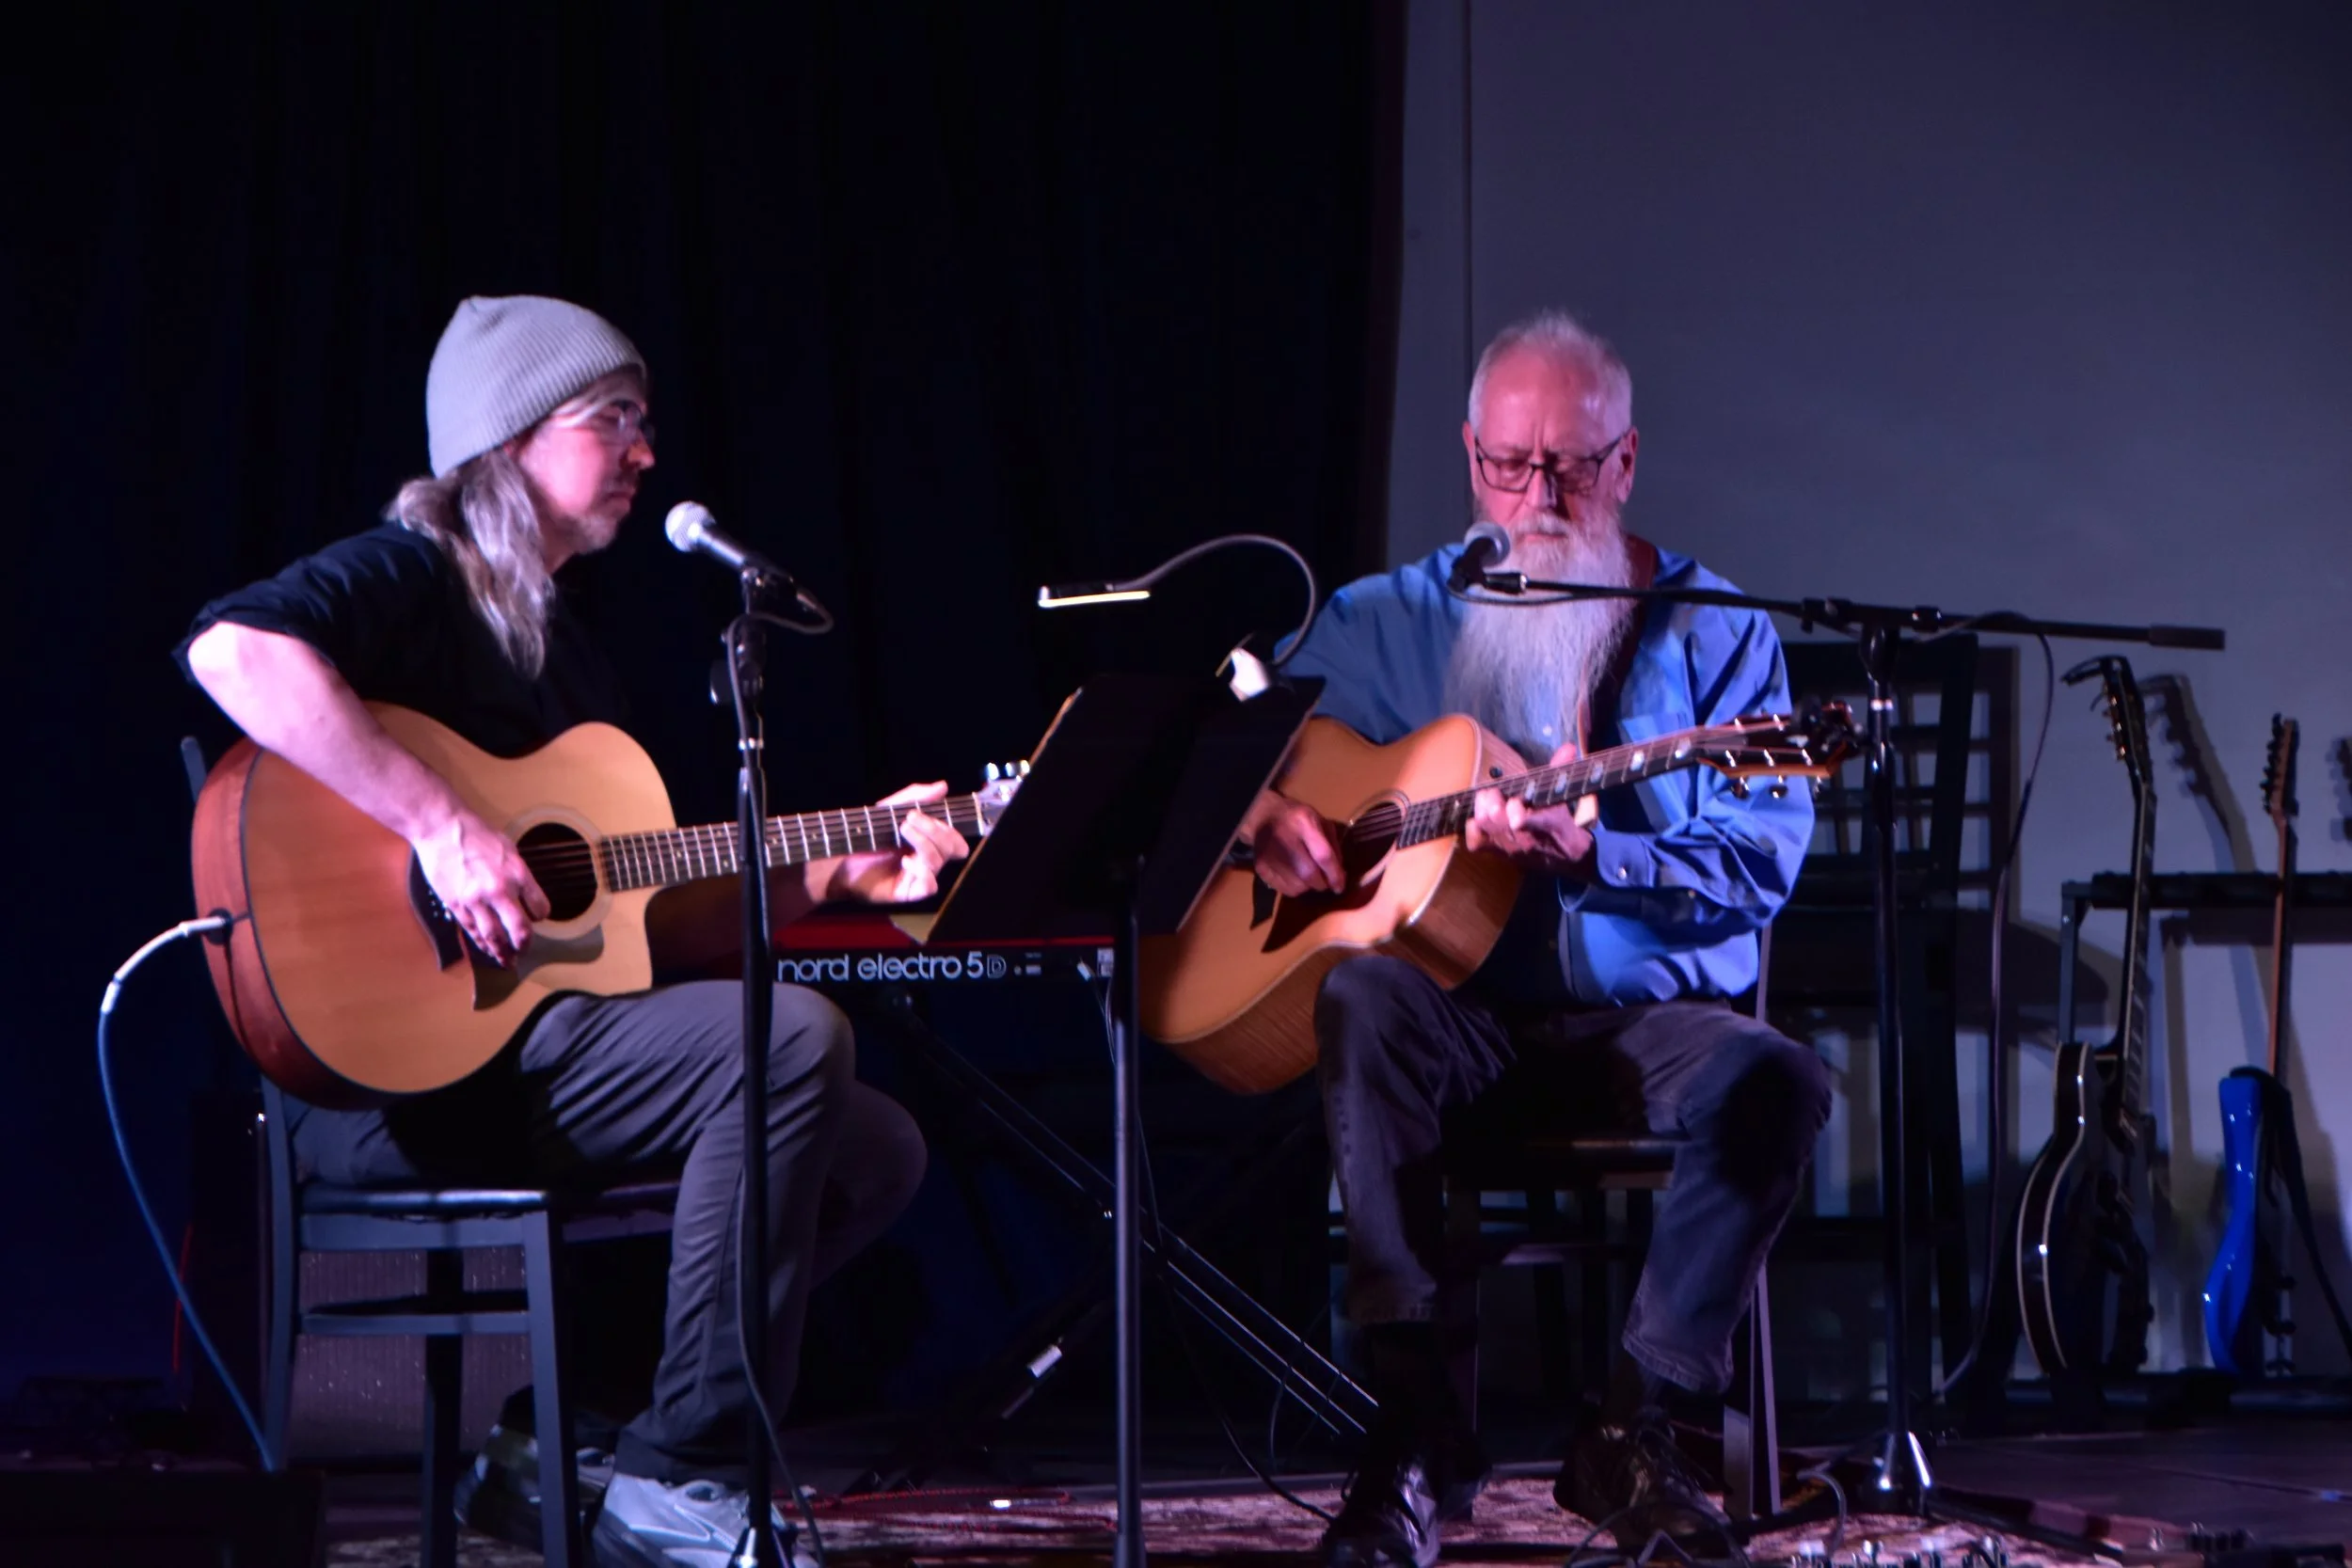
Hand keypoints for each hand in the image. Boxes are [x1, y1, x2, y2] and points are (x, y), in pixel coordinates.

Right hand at [412, 806, 548, 965]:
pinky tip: (487, 950)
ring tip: (508, 962)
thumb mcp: (508, 849)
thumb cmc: (476, 834)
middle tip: (524, 951)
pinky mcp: (457, 905)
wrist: (441, 829)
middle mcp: (499, 890)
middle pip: (519, 930)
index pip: (540, 908)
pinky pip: (472, 931)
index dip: (540, 916)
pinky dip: (481, 944)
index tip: (536, 917)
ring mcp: (476, 900)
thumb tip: (524, 894)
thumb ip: (518, 873)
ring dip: (502, 953)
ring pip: (494, 936)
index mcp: (518, 873)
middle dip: (524, 945)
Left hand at [824, 781, 969, 904]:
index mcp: (929, 843)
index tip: (917, 813)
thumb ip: (916, 797)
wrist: (840, 858)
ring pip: (939, 862)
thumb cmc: (866, 836)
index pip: (954, 838)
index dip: (945, 827)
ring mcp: (919, 876)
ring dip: (924, 843)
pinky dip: (922, 872)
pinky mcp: (908, 892)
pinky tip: (905, 861)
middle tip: (909, 819)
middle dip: (934, 830)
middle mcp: (928, 860)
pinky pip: (929, 887)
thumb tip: (942, 786)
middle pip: (953, 848)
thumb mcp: (890, 811)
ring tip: (902, 830)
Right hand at [1249, 794, 1345, 897]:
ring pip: (1297, 886)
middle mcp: (1285, 838)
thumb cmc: (1297, 817)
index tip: (1340, 887)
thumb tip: (1339, 874)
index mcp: (1304, 822)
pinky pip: (1284, 890)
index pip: (1323, 855)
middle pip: (1309, 874)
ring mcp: (1269, 854)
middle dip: (1321, 883)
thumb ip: (1333, 846)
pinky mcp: (1260, 867)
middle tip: (1325, 882)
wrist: (1263, 816)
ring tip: (1309, 877)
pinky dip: (1295, 888)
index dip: (1335, 875)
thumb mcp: (1320, 821)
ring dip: (1308, 887)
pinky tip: (1295, 877)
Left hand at [1463, 740, 1597, 878]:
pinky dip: (1473, 827)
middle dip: (1494, 800)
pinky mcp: (1498, 852)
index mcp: (1546, 824)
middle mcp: (1526, 838)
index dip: (1519, 815)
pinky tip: (1479, 818)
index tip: (1516, 803)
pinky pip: (1476, 842)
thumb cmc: (1560, 820)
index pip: (1529, 823)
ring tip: (1487, 799)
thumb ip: (1561, 769)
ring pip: (1486, 825)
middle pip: (1498, 819)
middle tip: (1495, 791)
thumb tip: (1568, 747)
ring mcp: (1510, 846)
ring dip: (1482, 807)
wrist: (1563, 855)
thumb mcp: (1563, 795)